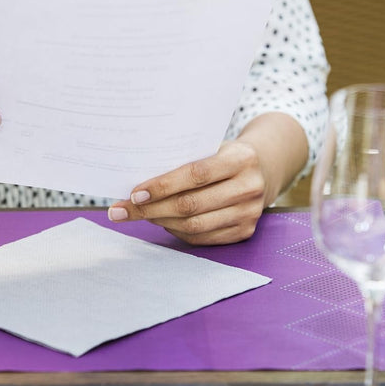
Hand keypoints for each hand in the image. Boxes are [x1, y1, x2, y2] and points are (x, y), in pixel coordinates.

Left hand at [107, 139, 270, 245]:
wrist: (263, 169)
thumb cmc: (224, 155)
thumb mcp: (211, 147)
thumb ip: (183, 159)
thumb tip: (139, 182)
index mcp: (240, 159)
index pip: (196, 174)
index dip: (163, 186)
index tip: (134, 193)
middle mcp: (249, 187)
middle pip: (191, 205)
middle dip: (151, 209)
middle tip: (121, 210)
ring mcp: (249, 213)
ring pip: (194, 226)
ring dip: (159, 222)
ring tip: (137, 215)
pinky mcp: (244, 232)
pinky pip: (202, 238)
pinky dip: (176, 232)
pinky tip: (160, 222)